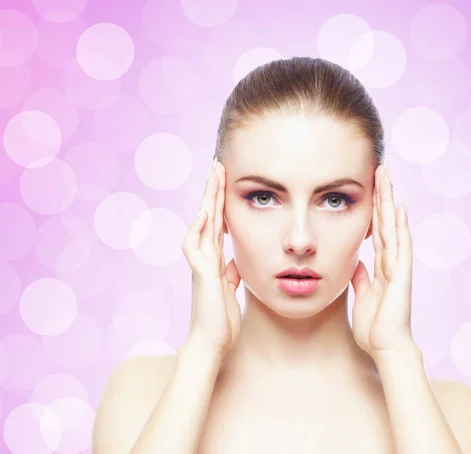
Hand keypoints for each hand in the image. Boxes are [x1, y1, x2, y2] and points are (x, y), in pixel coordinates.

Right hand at [181, 157, 241, 359]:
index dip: (221, 201)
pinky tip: (205, 213)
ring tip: (213, 176)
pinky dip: (197, 230)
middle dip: (213, 190)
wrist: (211, 345)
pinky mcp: (201, 277)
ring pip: (201, 225)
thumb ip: (230, 273)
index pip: (217, 223)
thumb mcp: (230, 290)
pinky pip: (194, 249)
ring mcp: (201, 266)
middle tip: (217, 165)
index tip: (225, 180)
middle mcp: (205, 258)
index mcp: (214, 260)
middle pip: (209, 216)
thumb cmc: (220, 321)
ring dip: (207, 200)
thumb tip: (234, 262)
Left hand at [350, 161, 414, 358]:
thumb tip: (357, 262)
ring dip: (390, 201)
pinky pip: (401, 246)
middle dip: (383, 194)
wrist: (386, 347)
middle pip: (386, 221)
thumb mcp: (362, 294)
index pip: (377, 228)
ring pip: (394, 226)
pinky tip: (400, 208)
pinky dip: (400, 227)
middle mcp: (392, 261)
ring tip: (387, 176)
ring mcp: (398, 267)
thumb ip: (362, 277)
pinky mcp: (401, 276)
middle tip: (380, 167)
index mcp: (381, 265)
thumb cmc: (375, 326)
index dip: (374, 206)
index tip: (371, 184)